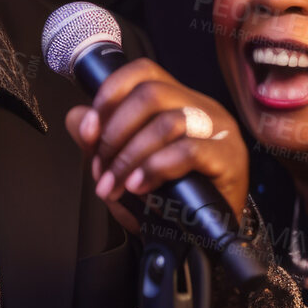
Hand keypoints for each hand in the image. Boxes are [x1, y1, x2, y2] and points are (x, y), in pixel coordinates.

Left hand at [63, 57, 247, 233]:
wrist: (205, 235)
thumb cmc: (169, 198)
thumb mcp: (125, 166)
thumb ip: (100, 140)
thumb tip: (78, 118)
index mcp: (178, 101)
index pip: (143, 72)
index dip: (110, 94)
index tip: (90, 130)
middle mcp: (200, 108)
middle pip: (150, 94)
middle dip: (114, 133)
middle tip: (101, 169)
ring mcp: (219, 131)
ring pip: (167, 122)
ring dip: (129, 157)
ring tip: (114, 185)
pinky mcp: (228, 159)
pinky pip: (188, 151)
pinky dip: (155, 168)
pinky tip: (140, 186)